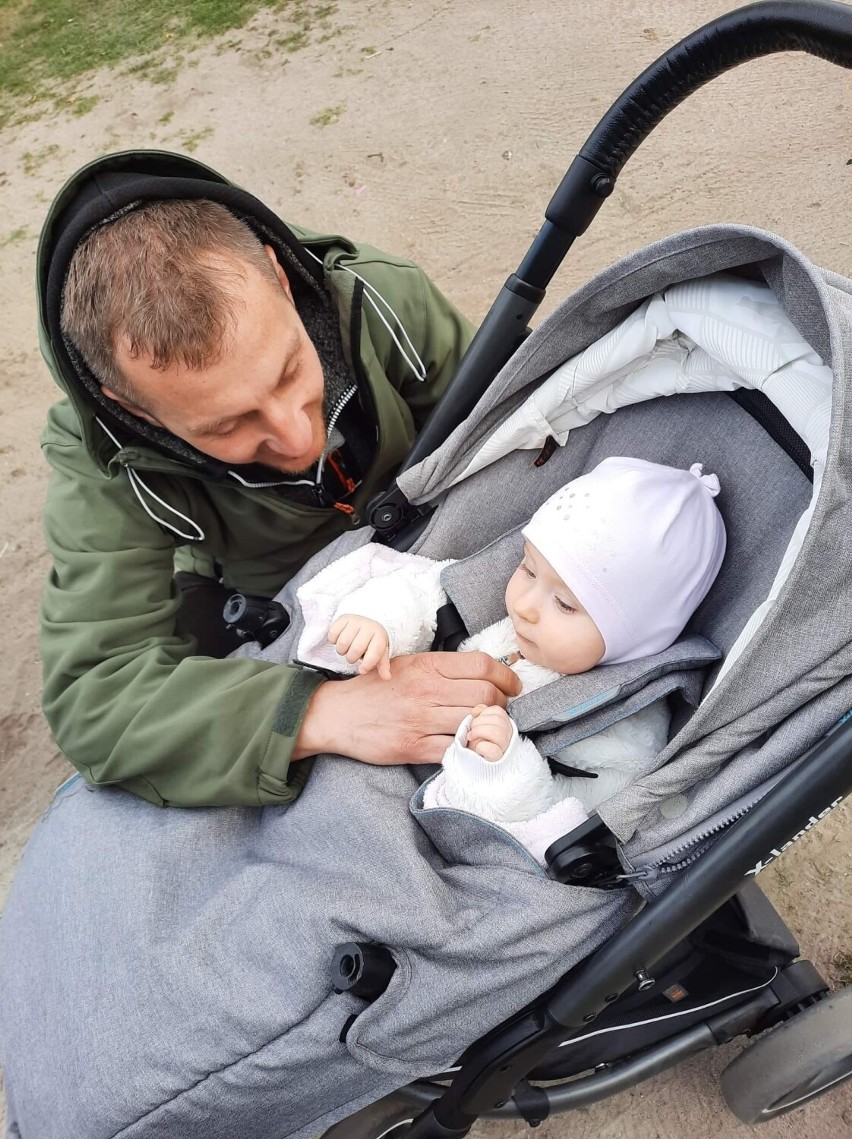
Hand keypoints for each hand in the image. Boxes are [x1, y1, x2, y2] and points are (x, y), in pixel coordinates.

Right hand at [293, 652, 521, 764]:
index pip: (483, 666)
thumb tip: (484, 675)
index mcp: (427, 665)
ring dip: (490, 728)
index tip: (513, 686)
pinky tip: (471, 747)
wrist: (336, 714)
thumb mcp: (408, 665)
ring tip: (488, 729)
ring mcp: (420, 720)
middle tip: (501, 710)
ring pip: (475, 722)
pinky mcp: (413, 747)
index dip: (507, 677)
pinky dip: (470, 750)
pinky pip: (456, 750)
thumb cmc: (376, 687)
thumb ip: (442, 669)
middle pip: (486, 695)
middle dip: (503, 704)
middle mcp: (426, 690)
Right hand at [329, 614, 391, 679]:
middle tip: (352, 657)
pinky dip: (333, 640)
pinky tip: (339, 639)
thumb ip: (383, 666)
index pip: (374, 653)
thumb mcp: (380, 653)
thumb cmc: (372, 641)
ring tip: (346, 649)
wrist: (367, 621)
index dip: (367, 664)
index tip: (362, 670)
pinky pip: (333, 634)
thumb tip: (387, 677)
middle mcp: (368, 626)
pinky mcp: (343, 618)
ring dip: (341, 651)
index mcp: (379, 636)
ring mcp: (355, 621)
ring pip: (342, 643)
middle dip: (351, 658)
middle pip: (355, 650)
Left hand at [466, 704, 512, 760]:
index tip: (475, 717)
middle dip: (479, 722)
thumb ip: (480, 715)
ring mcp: (504, 749)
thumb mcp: (478, 726)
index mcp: (504, 727)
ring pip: (497, 733)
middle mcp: (508, 737)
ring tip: (471, 737)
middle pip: (498, 720)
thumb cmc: (476, 744)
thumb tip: (476, 711)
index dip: (485, 712)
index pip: (498, 712)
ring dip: (479, 732)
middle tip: (471, 731)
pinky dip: (482, 747)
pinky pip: (492, 750)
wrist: (472, 764)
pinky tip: (478, 749)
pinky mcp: (497, 761)